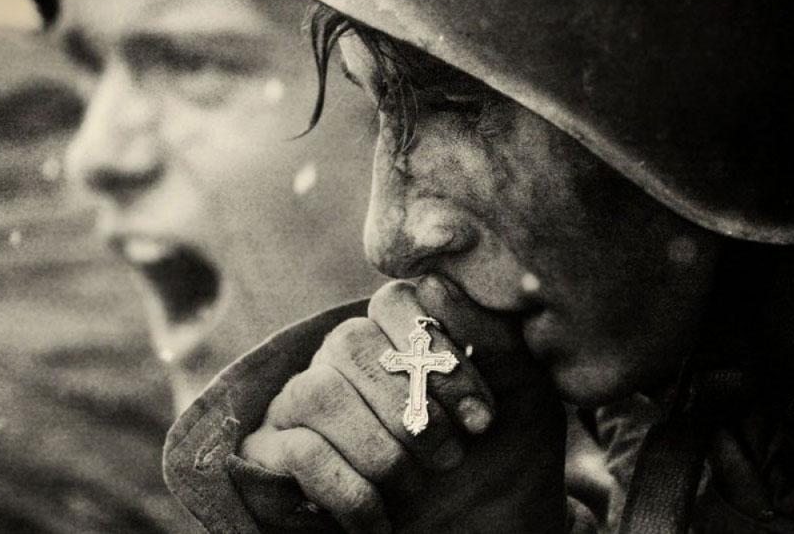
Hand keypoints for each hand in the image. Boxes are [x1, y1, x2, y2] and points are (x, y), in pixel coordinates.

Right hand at [241, 277, 565, 532]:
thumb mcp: (519, 394)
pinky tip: (382, 521)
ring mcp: (300, 403)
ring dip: (381, 450)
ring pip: (318, 393)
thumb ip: (490, 334)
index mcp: (396, 334)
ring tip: (416, 486)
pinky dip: (352, 492)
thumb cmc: (503, 459)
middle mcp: (342, 360)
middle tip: (452, 457)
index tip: (483, 419)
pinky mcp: (273, 454)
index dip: (440, 354)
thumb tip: (433, 283)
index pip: (393, 300)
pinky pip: (300, 452)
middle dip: (409, 409)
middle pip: (348, 341)